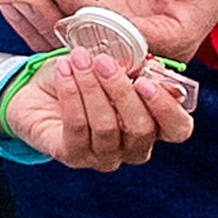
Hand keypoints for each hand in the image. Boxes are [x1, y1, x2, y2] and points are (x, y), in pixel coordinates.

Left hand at [0, 0, 217, 65]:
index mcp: (174, 40)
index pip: (130, 43)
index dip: (96, 27)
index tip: (65, 7)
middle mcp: (147, 50)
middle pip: (97, 49)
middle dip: (56, 26)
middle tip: (21, 0)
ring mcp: (125, 41)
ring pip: (79, 41)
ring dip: (43, 20)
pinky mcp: (109, 28)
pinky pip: (75, 27)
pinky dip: (48, 13)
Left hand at [0, 52, 193, 168]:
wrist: (39, 90)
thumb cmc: (84, 77)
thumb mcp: (113, 65)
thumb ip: (136, 68)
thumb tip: (151, 68)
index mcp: (154, 124)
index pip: (178, 129)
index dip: (167, 108)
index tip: (145, 81)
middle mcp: (133, 147)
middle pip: (141, 129)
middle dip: (120, 90)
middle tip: (103, 61)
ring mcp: (105, 157)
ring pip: (107, 127)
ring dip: (91, 88)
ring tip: (78, 60)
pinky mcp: (75, 157)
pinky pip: (77, 128)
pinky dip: (71, 95)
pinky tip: (65, 72)